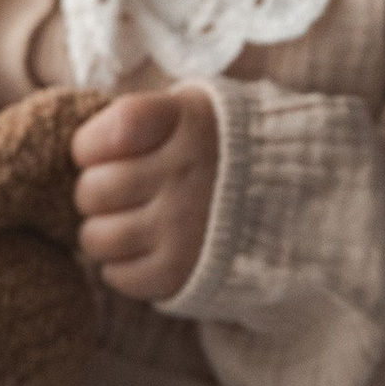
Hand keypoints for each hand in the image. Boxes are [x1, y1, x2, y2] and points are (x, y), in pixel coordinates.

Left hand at [71, 85, 221, 302]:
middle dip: (95, 192)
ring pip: (97, 238)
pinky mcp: (183, 271)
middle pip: (92, 191)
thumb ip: (144, 116)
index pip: (103, 134)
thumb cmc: (227, 148)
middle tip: (116, 192)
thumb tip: (85, 143)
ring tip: (126, 223)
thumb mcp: (196, 109)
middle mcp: (184, 175)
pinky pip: (119, 276)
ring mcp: (183, 227)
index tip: (102, 151)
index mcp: (185, 124)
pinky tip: (143, 249)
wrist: (299, 198)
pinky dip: (121, 266)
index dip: (89, 145)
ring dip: (103, 232)